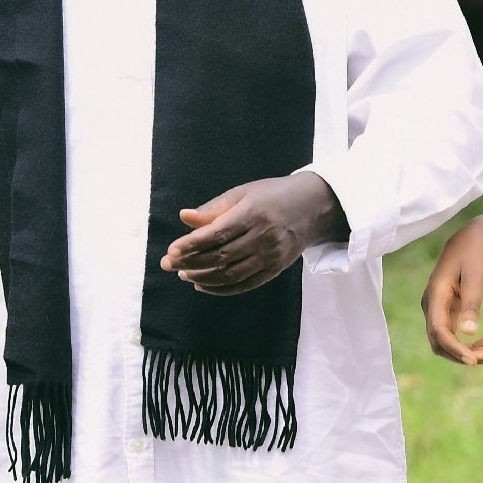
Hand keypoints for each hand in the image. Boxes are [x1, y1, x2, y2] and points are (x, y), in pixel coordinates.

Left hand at [160, 173, 344, 295]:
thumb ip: (214, 209)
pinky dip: (221, 289)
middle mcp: (264, 237)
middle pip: (221, 257)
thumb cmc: (272, 195)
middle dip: (191, 263)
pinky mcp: (275, 269)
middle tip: (169, 264)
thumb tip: (184, 217)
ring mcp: (271, 256)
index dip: (192, 244)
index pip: (217, 234)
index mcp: (253, 213)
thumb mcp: (243, 194)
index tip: (172, 250)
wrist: (313, 207)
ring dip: (203, 277)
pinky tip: (203, 285)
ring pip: (231, 274)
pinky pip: (245, 285)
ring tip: (184, 274)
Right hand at [421, 219, 482, 366]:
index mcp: (435, 295)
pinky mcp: (448, 314)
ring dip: (472, 352)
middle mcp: (432, 306)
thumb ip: (471, 303)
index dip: (454, 348)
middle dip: (467, 354)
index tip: (473, 362)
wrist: (473, 241)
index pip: (438, 330)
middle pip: (442, 342)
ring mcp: (438, 312)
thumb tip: (469, 332)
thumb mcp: (476, 276)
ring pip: (449, 343)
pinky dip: (473, 344)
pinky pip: (456, 337)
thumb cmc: (474, 255)